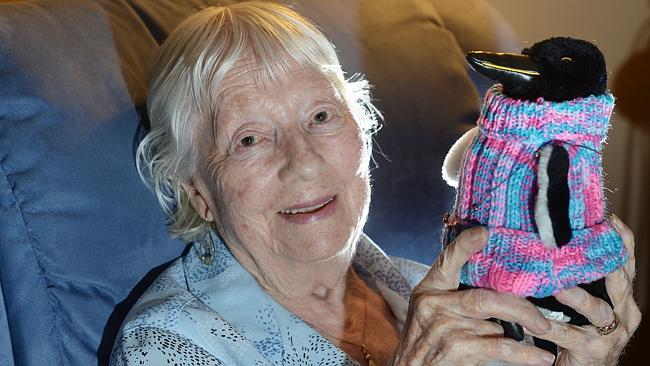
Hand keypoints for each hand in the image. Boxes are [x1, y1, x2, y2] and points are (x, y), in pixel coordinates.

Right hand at [392, 227, 555, 364]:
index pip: (447, 260)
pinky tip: (539, 357)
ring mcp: (443, 326)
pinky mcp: (453, 348)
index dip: (466, 245)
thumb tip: (501, 286)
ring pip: (493, 323)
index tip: (485, 232)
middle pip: (484, 297)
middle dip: (519, 306)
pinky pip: (497, 347)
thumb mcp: (432, 309)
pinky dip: (523, 354)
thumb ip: (456, 295)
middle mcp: (434, 303)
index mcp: (430, 288)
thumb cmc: (426, 338)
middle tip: (541, 317)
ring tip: (544, 331)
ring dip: (522, 329)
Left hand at [533, 215, 641, 365]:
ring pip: (597, 309)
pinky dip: (549, 327)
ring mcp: (611, 334)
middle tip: (585, 247)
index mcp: (623, 299)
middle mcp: (624, 314)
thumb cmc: (582, 330)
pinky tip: (532, 319)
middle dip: (606, 264)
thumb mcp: (589, 304)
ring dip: (578, 296)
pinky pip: (568, 336)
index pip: (627, 264)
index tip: (610, 219)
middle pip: (620, 283)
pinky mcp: (592, 350)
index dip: (622, 241)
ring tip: (559, 287)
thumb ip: (583, 278)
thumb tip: (559, 241)